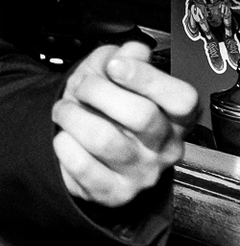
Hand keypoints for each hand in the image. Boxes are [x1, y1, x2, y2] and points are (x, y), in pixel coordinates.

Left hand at [52, 41, 197, 206]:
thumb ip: (124, 56)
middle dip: (98, 91)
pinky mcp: (114, 193)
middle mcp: (166, 147)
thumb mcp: (113, 72)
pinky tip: (64, 138)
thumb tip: (131, 51)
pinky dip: (64, 146)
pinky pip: (82, 166)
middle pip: (142, 116)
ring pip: (105, 140)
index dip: (147, 78)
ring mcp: (142, 174)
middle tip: (80, 86)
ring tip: (63, 110)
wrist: (84, 147)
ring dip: (73, 116)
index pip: (182, 99)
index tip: (114, 65)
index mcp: (176, 116)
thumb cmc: (104, 107)